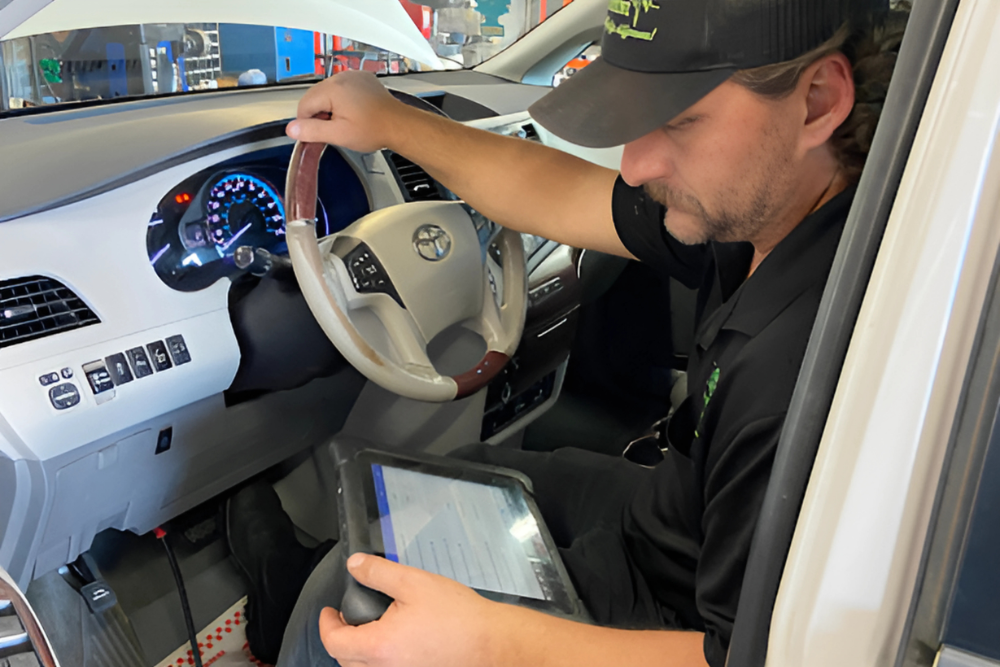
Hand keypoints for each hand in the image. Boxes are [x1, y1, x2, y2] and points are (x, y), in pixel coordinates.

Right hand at [287, 71, 403, 152]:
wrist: (399, 125)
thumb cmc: (374, 129)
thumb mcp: (339, 135)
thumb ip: (312, 131)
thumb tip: (291, 129)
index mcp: (333, 88)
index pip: (304, 104)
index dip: (307, 122)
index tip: (316, 134)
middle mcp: (341, 77)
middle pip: (315, 96)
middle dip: (320, 114)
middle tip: (336, 129)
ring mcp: (353, 76)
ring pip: (328, 92)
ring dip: (332, 107)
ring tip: (348, 122)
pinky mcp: (362, 79)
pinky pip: (343, 88)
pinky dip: (343, 100)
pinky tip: (354, 113)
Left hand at [319, 553, 502, 666]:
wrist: (491, 643)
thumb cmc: (458, 617)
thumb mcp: (414, 582)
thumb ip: (378, 573)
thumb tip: (355, 565)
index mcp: (379, 647)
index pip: (334, 642)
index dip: (326, 624)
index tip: (329, 612)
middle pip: (345, 661)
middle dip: (340, 639)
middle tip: (346, 619)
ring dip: (358, 653)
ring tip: (369, 631)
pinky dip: (379, 661)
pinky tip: (394, 644)